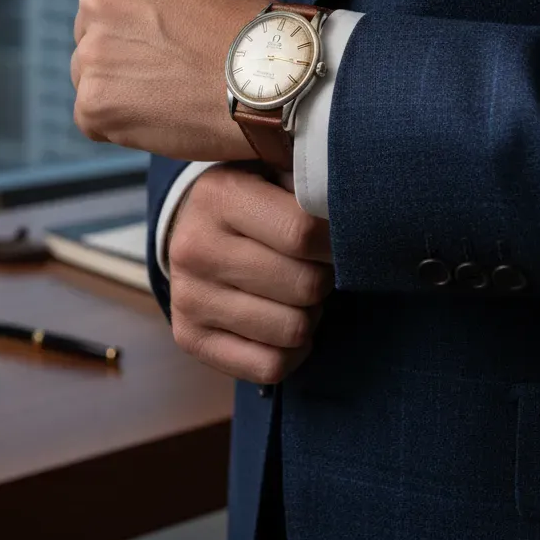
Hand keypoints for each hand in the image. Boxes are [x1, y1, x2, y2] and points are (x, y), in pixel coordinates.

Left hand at [71, 0, 270, 160]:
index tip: (159, 39)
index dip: (133, 22)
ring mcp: (91, 53)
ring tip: (171, 98)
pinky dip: (122, 125)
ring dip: (120, 90)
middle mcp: (97, 0)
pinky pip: (93, 117)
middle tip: (167, 73)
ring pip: (90, 76)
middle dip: (121, 54)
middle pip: (92, 34)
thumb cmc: (253, 32)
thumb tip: (154, 10)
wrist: (273, 80)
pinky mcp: (93, 102)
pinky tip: (163, 119)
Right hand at [168, 166, 333, 384]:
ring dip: (310, 315)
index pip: (302, 232)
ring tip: (297, 293)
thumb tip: (351, 210)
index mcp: (219, 196)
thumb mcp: (273, 172)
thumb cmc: (250, 199)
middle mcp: (196, 247)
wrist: (190, 228)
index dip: (336, 241)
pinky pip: (270, 366)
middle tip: (315, 266)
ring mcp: (189, 297)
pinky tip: (284, 322)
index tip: (339, 238)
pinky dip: (293, 352)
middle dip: (323, 279)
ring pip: (292, 330)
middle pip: (304, 286)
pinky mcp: (189, 337)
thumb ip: (310, 183)